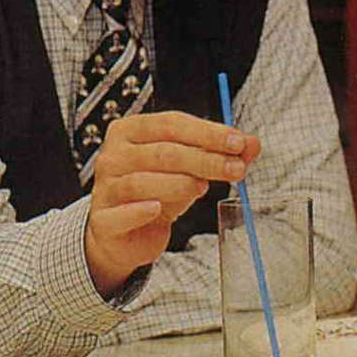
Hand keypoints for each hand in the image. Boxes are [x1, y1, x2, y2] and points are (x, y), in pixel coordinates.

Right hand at [84, 111, 259, 296]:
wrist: (126, 233)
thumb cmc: (159, 190)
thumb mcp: (191, 168)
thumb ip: (221, 153)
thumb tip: (253, 144)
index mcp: (132, 131)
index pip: (172, 124)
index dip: (207, 132)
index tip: (238, 142)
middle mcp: (114, 155)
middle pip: (163, 152)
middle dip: (205, 159)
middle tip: (236, 168)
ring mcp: (105, 187)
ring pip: (143, 181)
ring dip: (180, 183)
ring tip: (203, 188)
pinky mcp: (103, 220)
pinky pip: (122, 213)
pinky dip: (141, 210)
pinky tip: (160, 210)